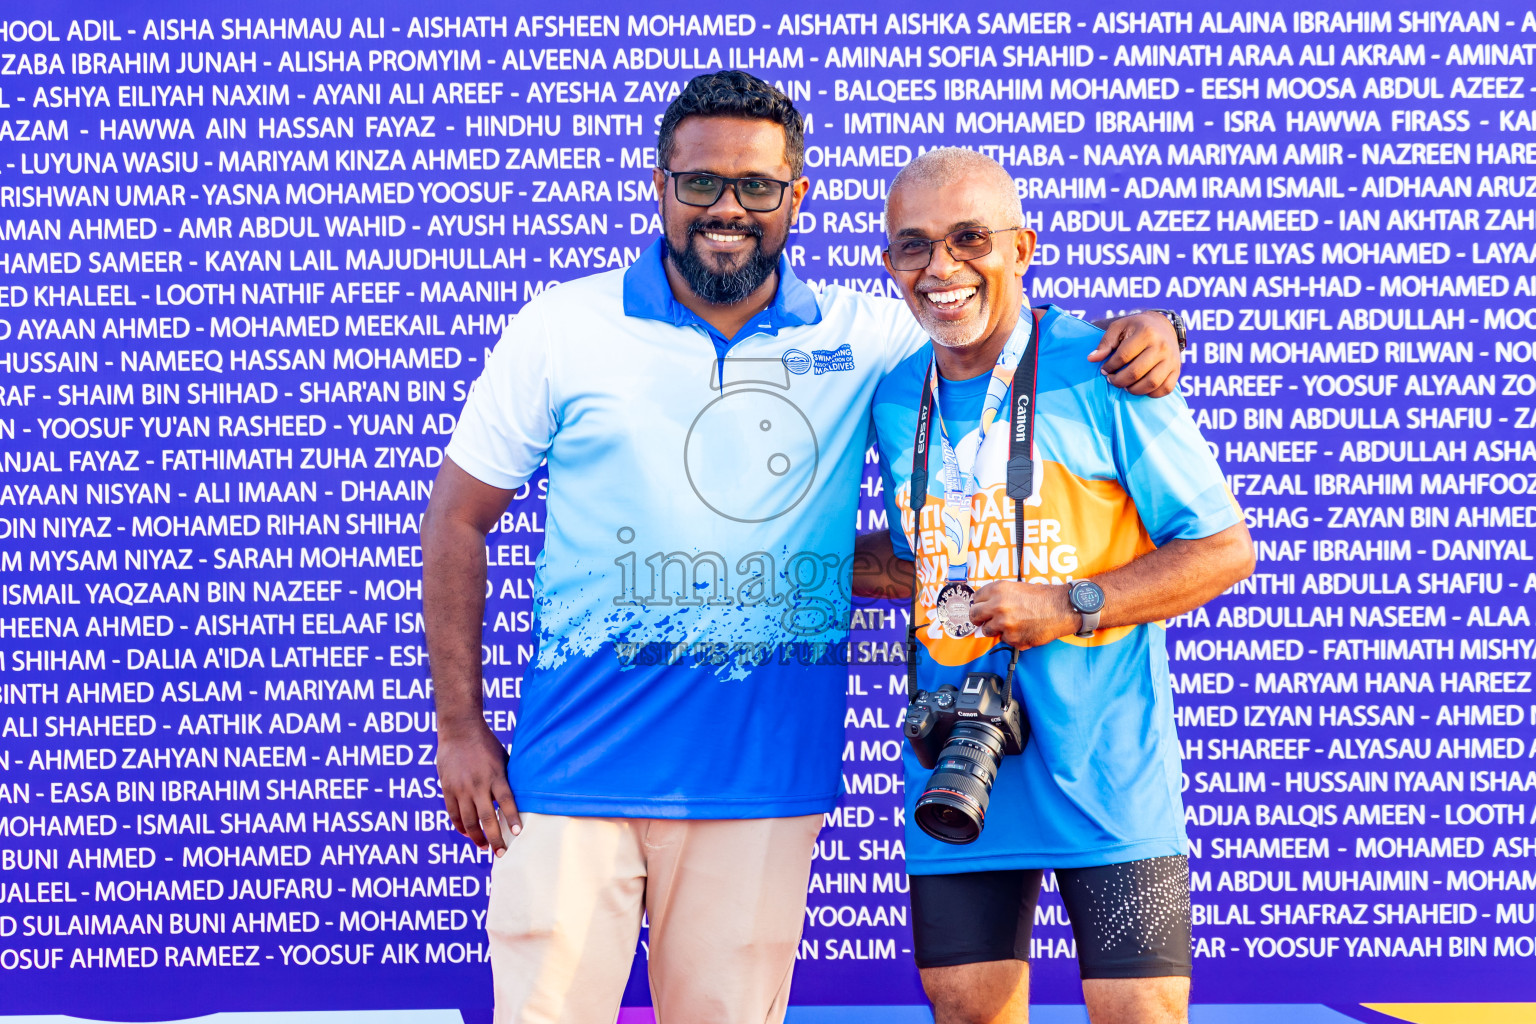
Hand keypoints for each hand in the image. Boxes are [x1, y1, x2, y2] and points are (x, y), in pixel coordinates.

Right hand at [436, 719, 519, 856]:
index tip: (518, 834)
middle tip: (502, 853)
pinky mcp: (448, 788)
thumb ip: (507, 780)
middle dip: (495, 838)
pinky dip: (461, 826)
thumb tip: (520, 800)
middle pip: (487, 817)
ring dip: (477, 837)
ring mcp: (460, 788)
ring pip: (468, 820)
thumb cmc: (486, 745)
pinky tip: (468, 834)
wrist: (459, 730)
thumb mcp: (503, 759)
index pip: (506, 801)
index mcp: (495, 775)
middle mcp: (477, 784)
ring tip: (484, 847)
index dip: (512, 818)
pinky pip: (454, 813)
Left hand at [969, 581, 1075, 648]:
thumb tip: (984, 605)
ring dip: (995, 629)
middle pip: (974, 615)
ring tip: (1010, 624)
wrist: (1062, 608)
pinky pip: (1004, 640)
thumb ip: (998, 595)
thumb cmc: (1042, 597)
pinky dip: (1011, 637)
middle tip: (984, 620)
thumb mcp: (1016, 587)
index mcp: (997, 590)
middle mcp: (997, 606)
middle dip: (978, 618)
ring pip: (987, 631)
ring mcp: (1004, 624)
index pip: (975, 599)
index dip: (980, 604)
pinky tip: (1023, 629)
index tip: (982, 608)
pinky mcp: (1012, 638)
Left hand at [1088, 312, 1180, 396]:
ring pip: (1151, 383)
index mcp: (1146, 333)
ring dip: (1134, 390)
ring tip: (1125, 385)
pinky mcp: (1177, 370)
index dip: (1110, 366)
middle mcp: (1162, 346)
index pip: (1123, 357)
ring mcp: (1171, 359)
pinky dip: (1151, 393)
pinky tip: (1140, 388)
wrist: (1163, 326)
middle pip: (1136, 373)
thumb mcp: (1119, 328)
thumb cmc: (1136, 328)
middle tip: (1112, 380)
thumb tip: (1091, 359)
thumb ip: (1105, 343)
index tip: (1104, 369)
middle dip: (1119, 381)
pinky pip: (1166, 389)